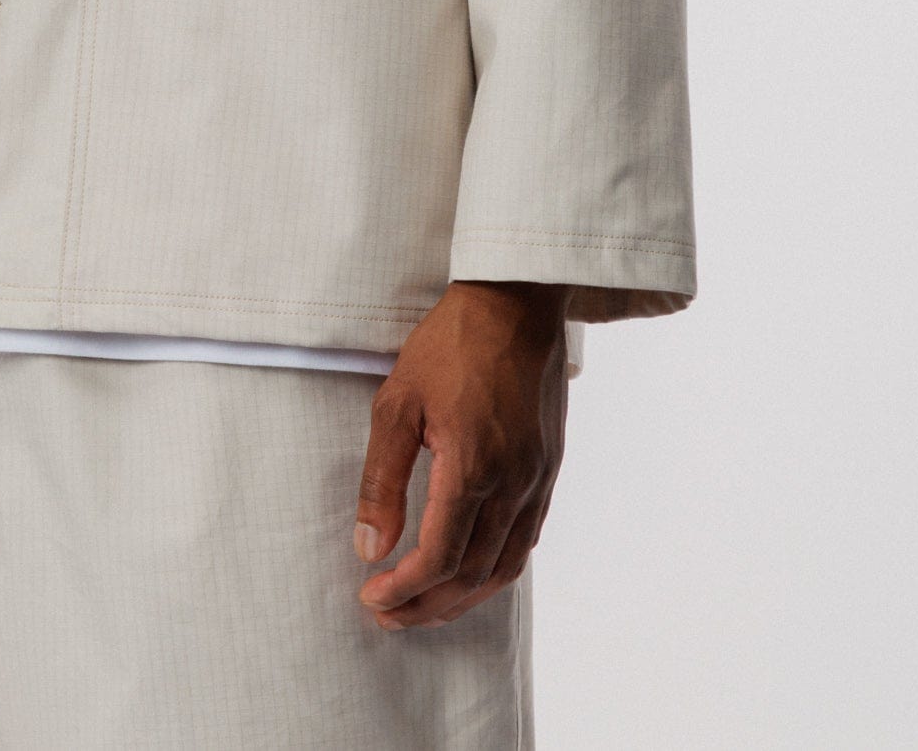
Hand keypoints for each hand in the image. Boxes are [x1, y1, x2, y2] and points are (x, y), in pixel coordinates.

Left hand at [353, 280, 568, 628]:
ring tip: (423, 606)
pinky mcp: (548, 470)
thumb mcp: (397, 403)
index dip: (403, 589)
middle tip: (387, 614)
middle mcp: (513, 484)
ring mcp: (537, 480)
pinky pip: (525, 541)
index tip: (370, 595)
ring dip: (462, 598)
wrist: (515, 303)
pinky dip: (494, 571)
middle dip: (427, 605)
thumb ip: (382, 480)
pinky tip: (468, 572)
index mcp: (474, 468)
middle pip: (471, 575)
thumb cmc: (451, 344)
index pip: (439, 559)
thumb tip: (369, 546)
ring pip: (504, 567)